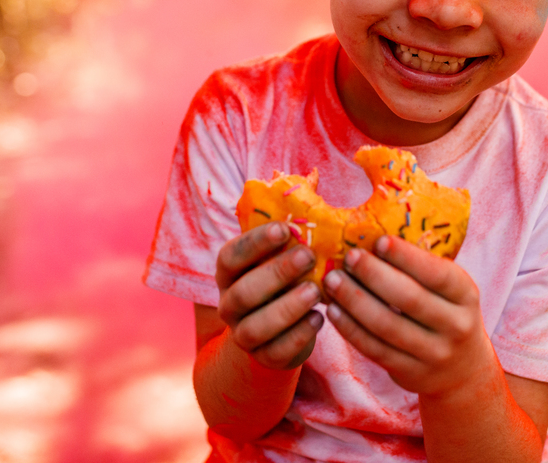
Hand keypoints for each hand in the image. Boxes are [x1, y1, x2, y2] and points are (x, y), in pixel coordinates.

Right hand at [216, 222, 324, 368]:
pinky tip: (319, 318)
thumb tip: (314, 191)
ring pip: (257, 326)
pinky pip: (277, 351)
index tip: (284, 229)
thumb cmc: (282, 281)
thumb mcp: (278, 258)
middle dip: (277, 273)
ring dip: (288, 307)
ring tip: (315, 290)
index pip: (230, 256)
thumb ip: (288, 235)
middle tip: (308, 256)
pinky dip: (299, 335)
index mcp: (228, 274)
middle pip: (244, 292)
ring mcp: (243, 334)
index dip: (254, 242)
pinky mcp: (264, 357)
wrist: (277, 332)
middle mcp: (228, 304)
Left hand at [323, 235, 495, 395]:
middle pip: (409, 299)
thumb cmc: (446, 313)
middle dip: (374, 275)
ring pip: (387, 326)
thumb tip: (372, 236)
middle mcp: (456, 326)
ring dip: (355, 301)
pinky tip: (334, 311)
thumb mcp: (451, 291)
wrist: (464, 370)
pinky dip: (351, 329)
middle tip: (348, 257)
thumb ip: (422, 269)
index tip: (378, 241)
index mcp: (466, 295)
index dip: (407, 257)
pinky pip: (375, 349)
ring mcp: (434, 354)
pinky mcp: (411, 374)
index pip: (437, 273)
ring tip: (333, 281)